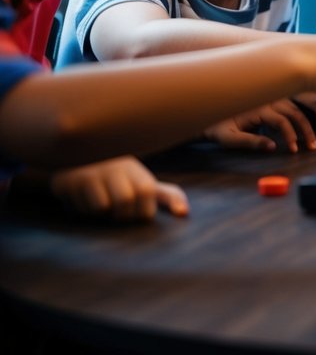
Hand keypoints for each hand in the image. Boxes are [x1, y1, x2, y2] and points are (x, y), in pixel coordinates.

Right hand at [49, 156, 188, 221]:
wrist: (74, 160)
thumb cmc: (116, 178)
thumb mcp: (142, 182)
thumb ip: (165, 195)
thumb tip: (185, 213)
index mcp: (135, 168)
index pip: (147, 191)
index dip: (143, 211)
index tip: (137, 214)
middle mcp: (114, 166)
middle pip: (125, 201)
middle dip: (122, 216)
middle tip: (116, 212)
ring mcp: (91, 172)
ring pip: (102, 207)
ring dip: (101, 214)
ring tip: (97, 203)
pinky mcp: (70, 180)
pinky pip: (81, 208)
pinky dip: (83, 211)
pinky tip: (80, 200)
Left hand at [205, 97, 315, 152]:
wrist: (211, 110)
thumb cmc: (218, 127)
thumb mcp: (229, 138)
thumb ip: (250, 141)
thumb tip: (272, 146)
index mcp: (259, 106)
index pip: (282, 120)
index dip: (291, 135)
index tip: (295, 150)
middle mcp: (270, 98)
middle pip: (297, 111)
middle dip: (308, 128)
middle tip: (314, 146)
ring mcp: (276, 96)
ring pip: (302, 103)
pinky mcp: (278, 98)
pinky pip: (300, 100)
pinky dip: (315, 105)